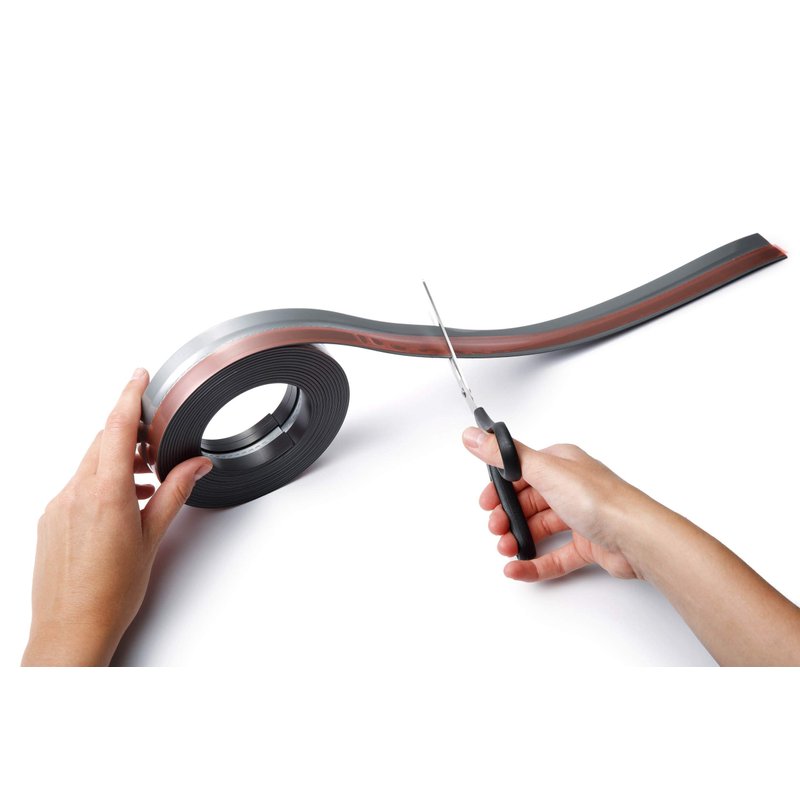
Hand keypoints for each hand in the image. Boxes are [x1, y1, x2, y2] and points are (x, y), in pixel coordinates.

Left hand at [22, 368, 211, 665]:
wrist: (70, 629)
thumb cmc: (111, 592)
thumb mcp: (152, 536)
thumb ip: (174, 492)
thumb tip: (195, 465)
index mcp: (104, 492)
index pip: (116, 427)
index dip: (128, 395)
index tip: (137, 375)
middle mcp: (74, 493)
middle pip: (102, 442)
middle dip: (128, 431)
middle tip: (153, 439)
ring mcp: (57, 505)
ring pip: (89, 463)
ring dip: (116, 460)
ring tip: (143, 480)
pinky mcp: (48, 519)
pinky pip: (76, 485)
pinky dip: (99, 481)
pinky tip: (120, 502)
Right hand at [462, 426, 651, 581]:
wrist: (636, 537)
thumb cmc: (599, 499)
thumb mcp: (544, 470)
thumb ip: (505, 455)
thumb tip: (475, 436)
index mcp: (562, 464)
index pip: (522, 471)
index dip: (501, 487)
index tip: (486, 501)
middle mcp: (571, 487)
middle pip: (528, 502)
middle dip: (507, 516)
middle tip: (495, 527)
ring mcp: (579, 517)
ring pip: (539, 529)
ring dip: (517, 540)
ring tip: (506, 549)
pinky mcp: (587, 545)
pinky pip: (554, 556)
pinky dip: (534, 563)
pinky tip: (518, 568)